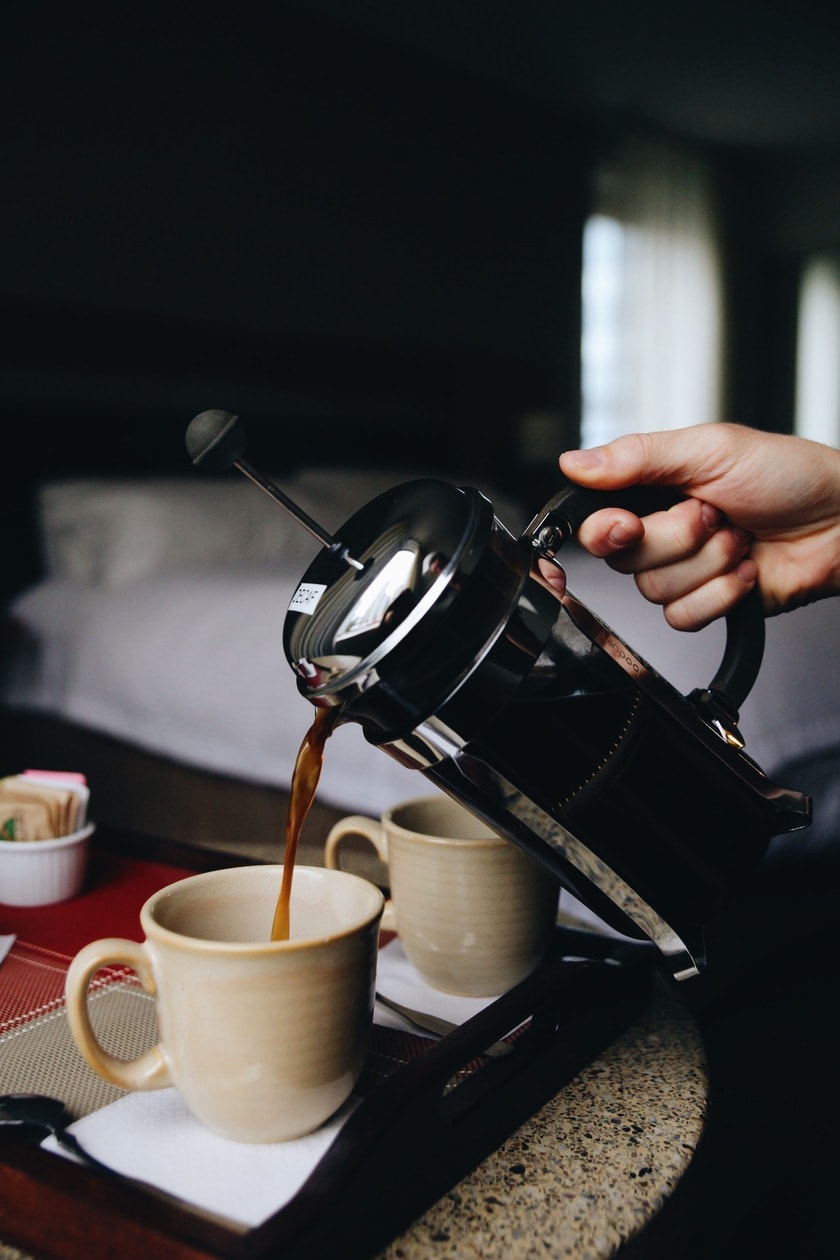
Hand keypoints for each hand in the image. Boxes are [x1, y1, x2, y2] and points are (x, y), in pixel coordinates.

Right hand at [536, 423, 839, 627]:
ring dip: (708, 564)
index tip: (631, 524)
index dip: (606, 531)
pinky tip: (745, 569)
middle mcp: (662, 531)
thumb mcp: (708, 449)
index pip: (596, 522)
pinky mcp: (708, 603)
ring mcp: (685, 570)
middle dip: (678, 540)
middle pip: (626, 562)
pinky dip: (721, 595)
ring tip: (739, 537)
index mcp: (653, 489)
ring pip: (655, 592)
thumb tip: (574, 462)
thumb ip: (637, 456)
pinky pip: (683, 619)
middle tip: (714, 514)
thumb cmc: (788, 475)